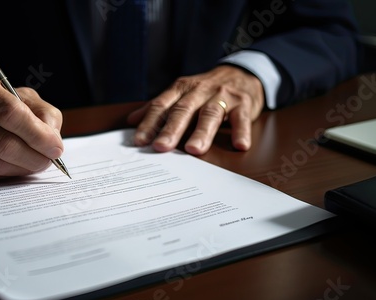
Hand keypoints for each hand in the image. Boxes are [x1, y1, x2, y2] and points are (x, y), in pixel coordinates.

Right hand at [0, 69, 63, 180]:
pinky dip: (10, 174)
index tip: (56, 147)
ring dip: (24, 167)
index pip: (9, 112)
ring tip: (37, 161)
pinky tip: (18, 164)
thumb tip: (52, 143)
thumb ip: (45, 115)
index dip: (38, 134)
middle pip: (3, 143)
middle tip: (50, 159)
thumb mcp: (25, 97)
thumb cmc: (0, 103)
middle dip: (35, 156)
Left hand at [127, 65, 263, 153]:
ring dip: (202, 132)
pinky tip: (239, 145)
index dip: (150, 123)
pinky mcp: (243, 104)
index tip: (139, 141)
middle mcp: (200, 91)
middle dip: (171, 129)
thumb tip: (132, 120)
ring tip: (194, 150)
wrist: (242, 73)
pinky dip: (240, 131)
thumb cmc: (206, 90)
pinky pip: (241, 118)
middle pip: (183, 110)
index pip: (161, 106)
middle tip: (161, 147)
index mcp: (181, 89)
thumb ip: (159, 108)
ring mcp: (222, 96)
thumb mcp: (181, 94)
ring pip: (210, 114)